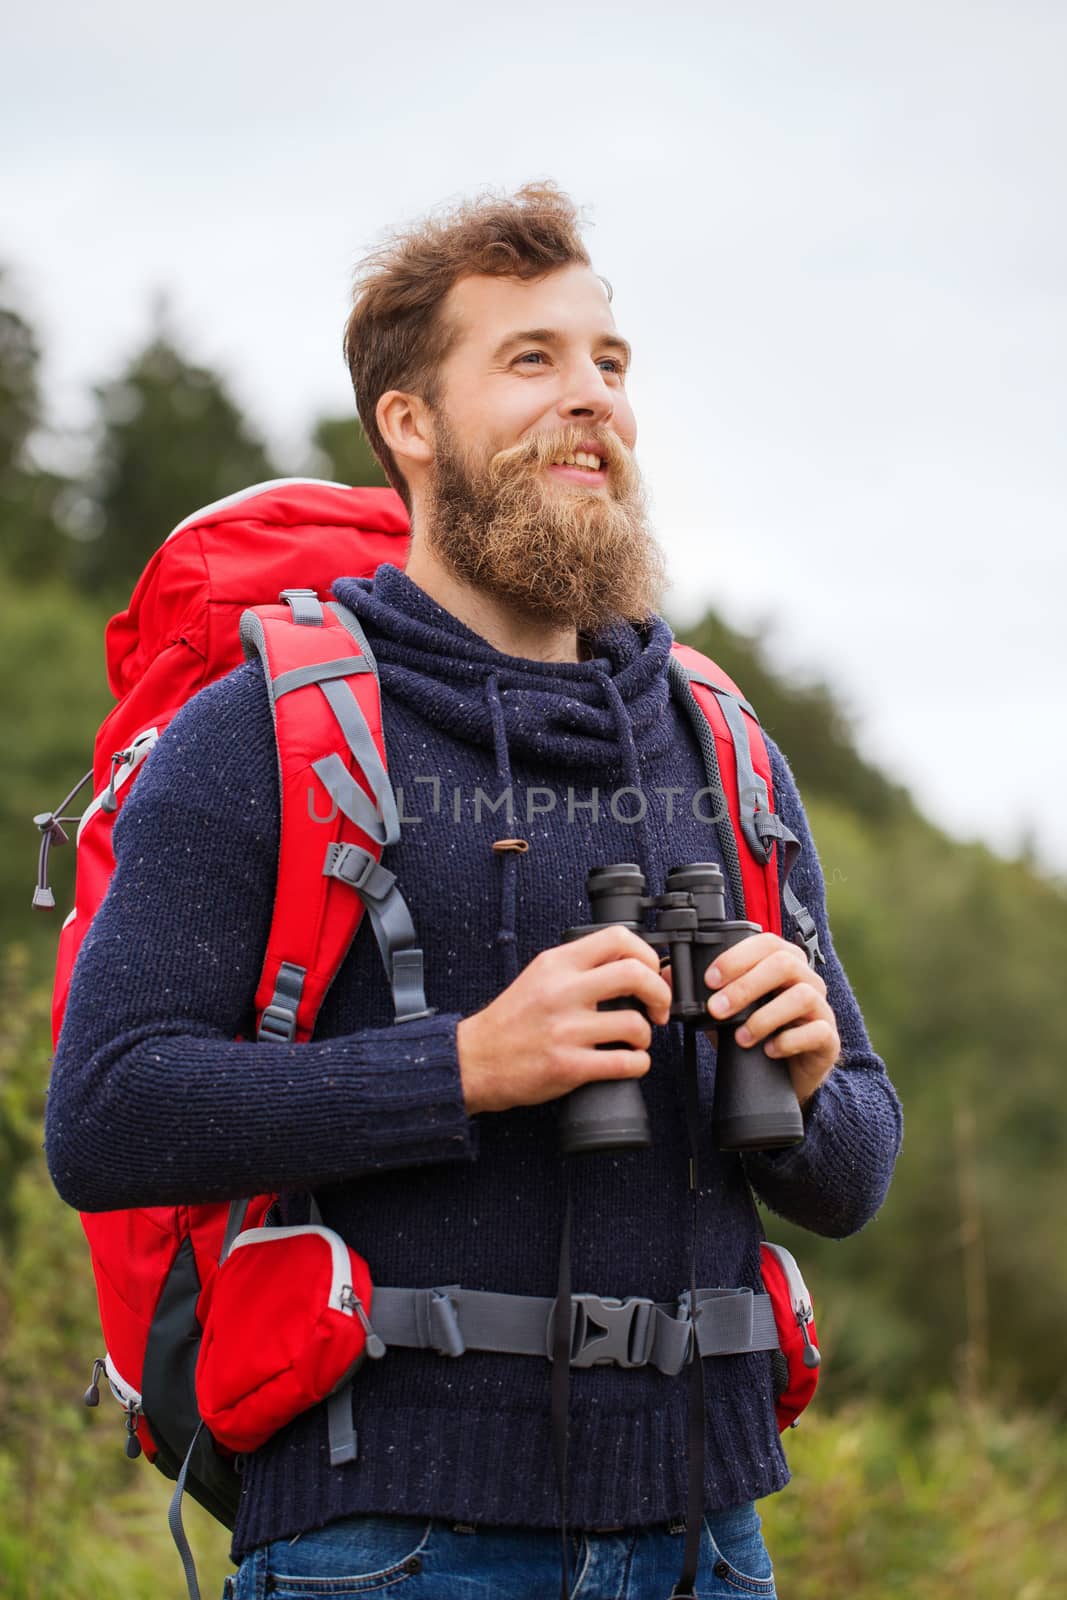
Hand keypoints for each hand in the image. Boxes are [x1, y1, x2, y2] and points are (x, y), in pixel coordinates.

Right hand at [457, 925, 671, 1115]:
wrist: (474, 1059)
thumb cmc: (510, 1021)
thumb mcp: (540, 976)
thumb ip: (579, 967)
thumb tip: (632, 966)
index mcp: (557, 963)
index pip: (617, 938)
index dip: (647, 954)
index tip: (651, 971)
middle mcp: (562, 991)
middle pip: (636, 975)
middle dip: (660, 993)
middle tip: (659, 1007)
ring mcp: (566, 1029)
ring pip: (635, 1024)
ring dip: (646, 1036)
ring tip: (634, 1040)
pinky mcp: (568, 1065)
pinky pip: (625, 1063)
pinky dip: (638, 1064)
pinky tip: (629, 1062)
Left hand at [704, 934, 838, 1106]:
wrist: (784, 1073)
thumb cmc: (757, 1033)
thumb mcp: (726, 1010)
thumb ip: (702, 991)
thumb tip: (666, 976)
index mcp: (783, 962)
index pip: (765, 943)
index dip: (737, 957)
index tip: (709, 980)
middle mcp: (806, 979)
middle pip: (783, 964)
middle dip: (745, 986)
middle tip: (717, 1009)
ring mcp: (821, 1007)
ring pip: (801, 996)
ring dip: (764, 1017)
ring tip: (740, 1038)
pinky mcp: (828, 1038)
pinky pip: (817, 1031)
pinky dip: (788, 1041)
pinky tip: (768, 1051)